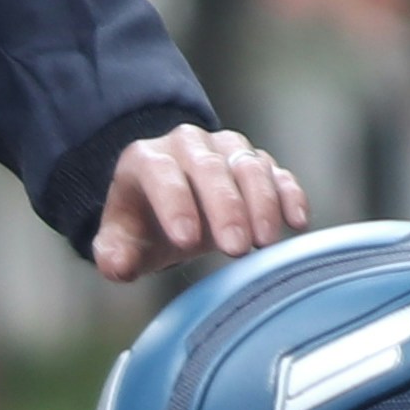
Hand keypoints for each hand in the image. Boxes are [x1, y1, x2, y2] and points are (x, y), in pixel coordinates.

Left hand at [92, 125, 306, 281]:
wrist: (170, 204)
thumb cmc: (143, 224)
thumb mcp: (120, 241)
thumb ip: (113, 254)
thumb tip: (118, 265)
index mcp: (146, 159)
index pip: (161, 174)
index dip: (175, 204)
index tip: (187, 241)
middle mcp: (187, 144)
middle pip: (210, 169)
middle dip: (225, 208)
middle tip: (236, 248)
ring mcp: (225, 149)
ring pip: (248, 166)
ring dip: (261, 203)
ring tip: (265, 242)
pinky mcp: (256, 161)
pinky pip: (277, 172)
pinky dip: (289, 195)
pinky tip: (296, 223)